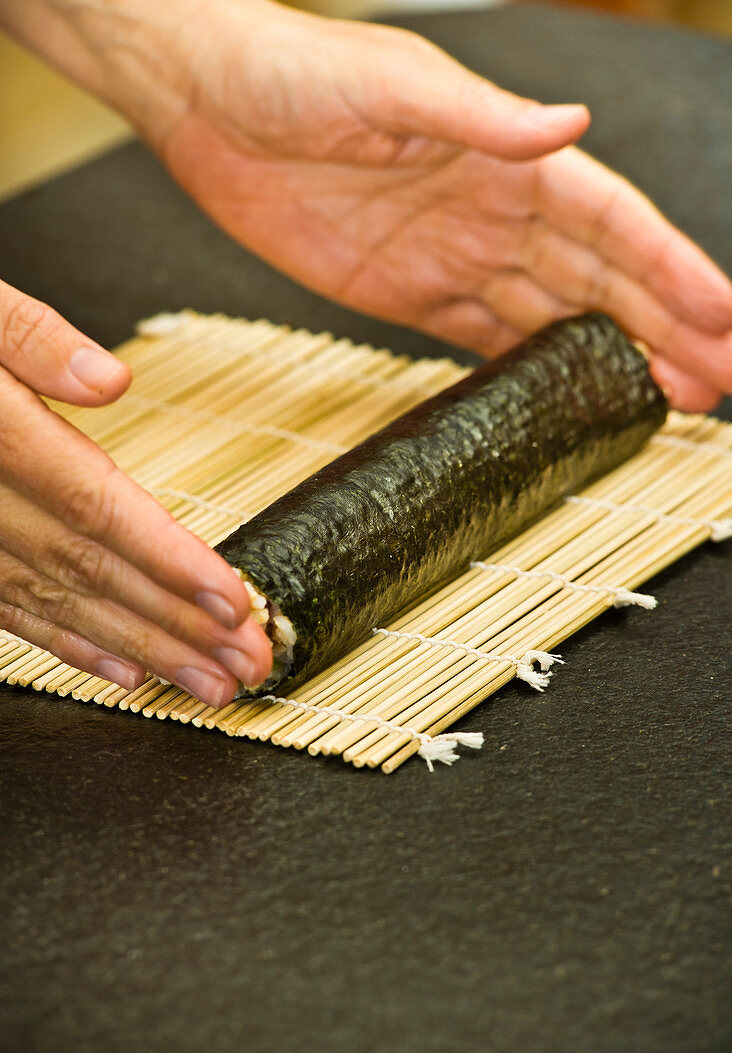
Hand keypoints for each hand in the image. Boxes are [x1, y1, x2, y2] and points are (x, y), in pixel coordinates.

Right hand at [0, 279, 271, 701]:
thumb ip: (32, 339)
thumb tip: (109, 381)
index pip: (93, 506)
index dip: (168, 561)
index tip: (234, 603)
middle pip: (90, 570)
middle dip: (177, 625)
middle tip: (250, 665)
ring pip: (58, 603)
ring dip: (141, 650)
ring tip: (209, 684)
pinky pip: (9, 610)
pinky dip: (70, 644)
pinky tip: (124, 672)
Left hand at [152, 1, 731, 411]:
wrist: (209, 105)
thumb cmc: (296, 73)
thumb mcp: (392, 89)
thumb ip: (481, 121)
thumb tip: (569, 127)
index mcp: (509, 159)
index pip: (614, 224)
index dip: (672, 272)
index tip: (722, 320)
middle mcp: (496, 214)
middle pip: (601, 282)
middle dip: (665, 331)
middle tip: (718, 384)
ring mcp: (454, 260)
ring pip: (552, 319)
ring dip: (610, 360)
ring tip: (668, 402)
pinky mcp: (407, 297)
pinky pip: (483, 340)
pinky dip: (527, 372)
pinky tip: (565, 399)